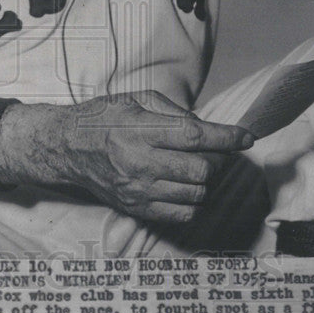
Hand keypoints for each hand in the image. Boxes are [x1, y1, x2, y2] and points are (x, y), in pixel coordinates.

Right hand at [0, 91, 253, 223]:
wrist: (66, 147)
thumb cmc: (103, 118)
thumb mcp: (136, 99)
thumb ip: (174, 111)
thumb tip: (206, 128)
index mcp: (140, 130)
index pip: (196, 136)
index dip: (227, 137)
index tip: (247, 137)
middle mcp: (140, 162)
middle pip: (201, 170)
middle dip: (216, 159)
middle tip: (211, 150)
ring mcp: (138, 190)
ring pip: (196, 193)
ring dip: (204, 180)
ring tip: (194, 166)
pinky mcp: (136, 208)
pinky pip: (182, 213)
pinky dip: (192, 200)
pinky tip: (183, 184)